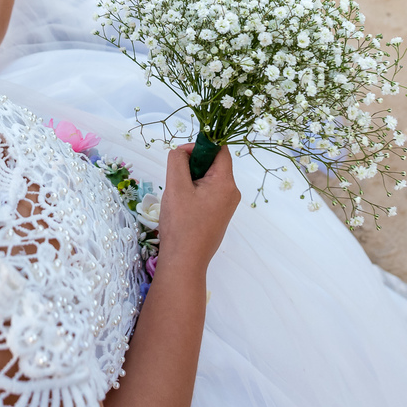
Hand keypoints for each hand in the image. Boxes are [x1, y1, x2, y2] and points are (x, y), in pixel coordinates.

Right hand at [156, 144, 240, 267]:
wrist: (185, 261)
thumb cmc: (181, 224)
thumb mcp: (176, 187)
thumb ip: (177, 161)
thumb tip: (181, 151)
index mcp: (226, 183)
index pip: (220, 150)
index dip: (200, 145)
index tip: (180, 155)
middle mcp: (231, 192)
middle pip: (215, 163)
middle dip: (193, 163)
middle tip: (175, 175)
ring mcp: (227, 205)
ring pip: (210, 178)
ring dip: (192, 178)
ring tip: (177, 193)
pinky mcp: (219, 215)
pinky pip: (209, 192)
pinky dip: (194, 191)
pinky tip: (182, 204)